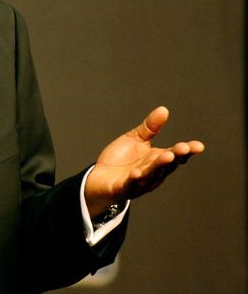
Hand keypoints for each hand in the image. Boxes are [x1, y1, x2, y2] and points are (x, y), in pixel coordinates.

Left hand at [84, 106, 204, 217]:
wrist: (99, 177)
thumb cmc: (121, 159)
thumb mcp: (135, 139)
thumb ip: (150, 127)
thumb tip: (164, 109)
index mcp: (157, 160)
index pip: (175, 155)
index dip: (187, 151)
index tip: (198, 145)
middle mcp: (152, 173)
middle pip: (166, 165)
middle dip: (175, 156)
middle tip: (183, 148)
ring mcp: (139, 182)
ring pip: (151, 175)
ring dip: (159, 166)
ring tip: (167, 156)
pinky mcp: (124, 188)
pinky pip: (131, 185)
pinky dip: (135, 180)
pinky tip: (137, 173)